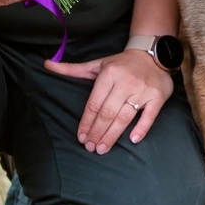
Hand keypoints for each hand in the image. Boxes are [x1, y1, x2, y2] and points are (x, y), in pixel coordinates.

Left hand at [45, 49, 173, 154]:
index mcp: (109, 74)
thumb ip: (72, 69)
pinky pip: (149, 115)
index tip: (81, 137)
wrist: (152, 55)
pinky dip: (142, 128)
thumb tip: (46, 64)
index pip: (94, 103)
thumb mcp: (97, 64)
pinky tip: (132, 140)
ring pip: (125, 117)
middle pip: (108, 113)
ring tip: (103, 149)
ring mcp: (142, 90)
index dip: (87, 122)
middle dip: (97, 132)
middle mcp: (125, 82)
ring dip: (112, 135)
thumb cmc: (121, 64)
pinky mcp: (157, 97)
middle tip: (90, 148)